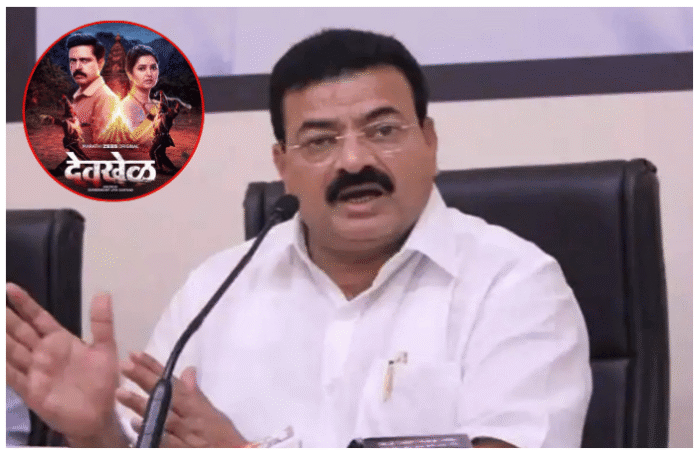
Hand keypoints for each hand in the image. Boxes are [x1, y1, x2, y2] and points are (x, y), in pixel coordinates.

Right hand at [6, 283, 123, 445]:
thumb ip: (102, 323)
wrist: (99, 415)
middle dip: (7, 317)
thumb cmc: (102, 382)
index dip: (25, 303)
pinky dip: (4, 367)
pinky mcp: (31, 390)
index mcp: (60, 341)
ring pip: (12, 350)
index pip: (38, 318)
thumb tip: (103, 293)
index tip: (10, 287)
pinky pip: (12, 376)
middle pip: (20, 331)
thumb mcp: (105, 349)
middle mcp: (43, 353)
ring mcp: (35, 371)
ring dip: (1, 338)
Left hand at [118, 351, 247, 446]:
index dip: (155, 368)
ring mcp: (184, 435)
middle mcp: (189, 417)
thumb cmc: (224, 438)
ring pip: (162, 416)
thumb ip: (196, 394)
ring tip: (121, 392)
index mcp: (197, 406)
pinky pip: (165, 441)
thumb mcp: (213, 414)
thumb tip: (187, 371)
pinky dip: (151, 433)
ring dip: (141, 404)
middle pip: (166, 395)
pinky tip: (135, 425)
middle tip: (125, 365)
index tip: (136, 355)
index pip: (173, 383)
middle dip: (145, 379)